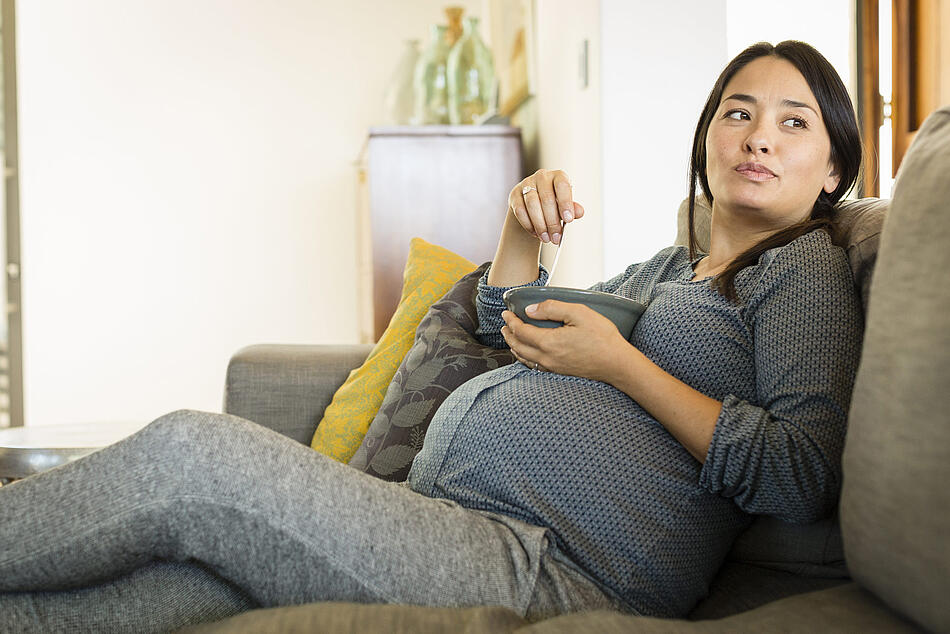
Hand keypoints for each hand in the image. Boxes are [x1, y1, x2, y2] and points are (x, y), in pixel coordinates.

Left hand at [500, 300, 629, 382]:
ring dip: (514, 346)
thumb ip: (552, 309)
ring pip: (524, 358)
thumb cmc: (602, 338)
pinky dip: (524, 358)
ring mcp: (552, 368)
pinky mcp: (559, 373)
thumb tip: (530, 310)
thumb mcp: (579, 313)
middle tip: (504, 324)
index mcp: (549, 342)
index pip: (520, 331)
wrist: (617, 364)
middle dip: (508, 334)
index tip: (506, 312)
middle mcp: (547, 358)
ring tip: (510, 337)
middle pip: (518, 346)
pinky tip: (527, 354)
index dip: (511, 320)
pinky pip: (534, 366)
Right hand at [508, 169, 585, 244]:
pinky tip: (535, 233)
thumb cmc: (555, 205)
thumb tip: (580, 212)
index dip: (565, 203)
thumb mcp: (565, 206)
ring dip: (540, 225)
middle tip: (556, 237)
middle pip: (547, 198)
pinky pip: (520, 211)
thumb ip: (573, 209)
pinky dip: (528, 224)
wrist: (534, 206)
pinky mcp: (515, 194)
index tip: (568, 220)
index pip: (562, 185)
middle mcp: (542, 176)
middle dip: (552, 221)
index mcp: (558, 176)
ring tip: (546, 238)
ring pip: (532, 205)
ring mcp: (526, 184)